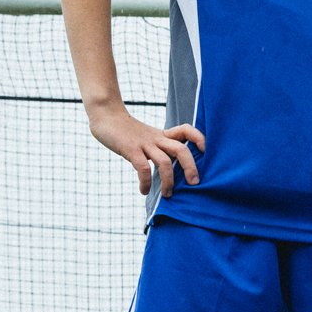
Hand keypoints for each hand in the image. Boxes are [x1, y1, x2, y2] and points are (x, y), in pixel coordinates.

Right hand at [91, 108, 207, 196]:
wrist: (106, 116)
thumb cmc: (126, 130)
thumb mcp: (146, 136)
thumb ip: (157, 147)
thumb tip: (168, 168)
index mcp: (162, 135)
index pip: (186, 130)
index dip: (198, 137)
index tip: (205, 150)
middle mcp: (156, 139)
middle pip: (181, 150)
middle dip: (191, 167)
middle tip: (194, 183)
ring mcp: (144, 144)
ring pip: (165, 162)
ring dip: (169, 181)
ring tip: (168, 194)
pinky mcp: (130, 149)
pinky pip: (143, 168)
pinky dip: (145, 182)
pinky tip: (144, 191)